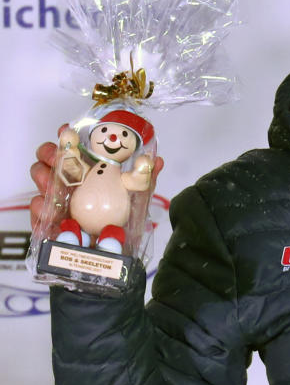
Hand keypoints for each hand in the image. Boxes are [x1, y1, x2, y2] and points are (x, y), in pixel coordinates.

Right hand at [30, 128, 163, 229]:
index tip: (65, 131)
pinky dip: (40, 208)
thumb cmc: (120, 221)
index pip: (71, 146)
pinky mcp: (46, 219)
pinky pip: (36, 209)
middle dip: (49, 153)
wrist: (109, 253)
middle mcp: (68, 180)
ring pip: (39, 178)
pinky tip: (49, 211)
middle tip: (57, 159)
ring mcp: (55, 198)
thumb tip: (157, 161)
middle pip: (48, 157)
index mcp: (87, 169)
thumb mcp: (136, 199)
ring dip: (43, 178)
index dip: (65, 136)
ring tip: (52, 185)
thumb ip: (144, 180)